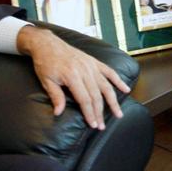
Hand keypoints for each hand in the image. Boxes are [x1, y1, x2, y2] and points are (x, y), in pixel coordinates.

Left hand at [16, 25, 130, 129]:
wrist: (47, 44)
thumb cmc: (45, 63)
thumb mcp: (46, 81)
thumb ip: (55, 96)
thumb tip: (58, 113)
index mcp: (72, 76)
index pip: (85, 99)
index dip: (90, 113)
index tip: (94, 125)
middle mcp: (85, 70)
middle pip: (96, 95)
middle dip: (100, 112)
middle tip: (102, 126)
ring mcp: (91, 65)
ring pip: (106, 86)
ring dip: (113, 101)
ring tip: (118, 113)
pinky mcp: (94, 61)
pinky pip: (109, 71)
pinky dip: (118, 80)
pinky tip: (126, 89)